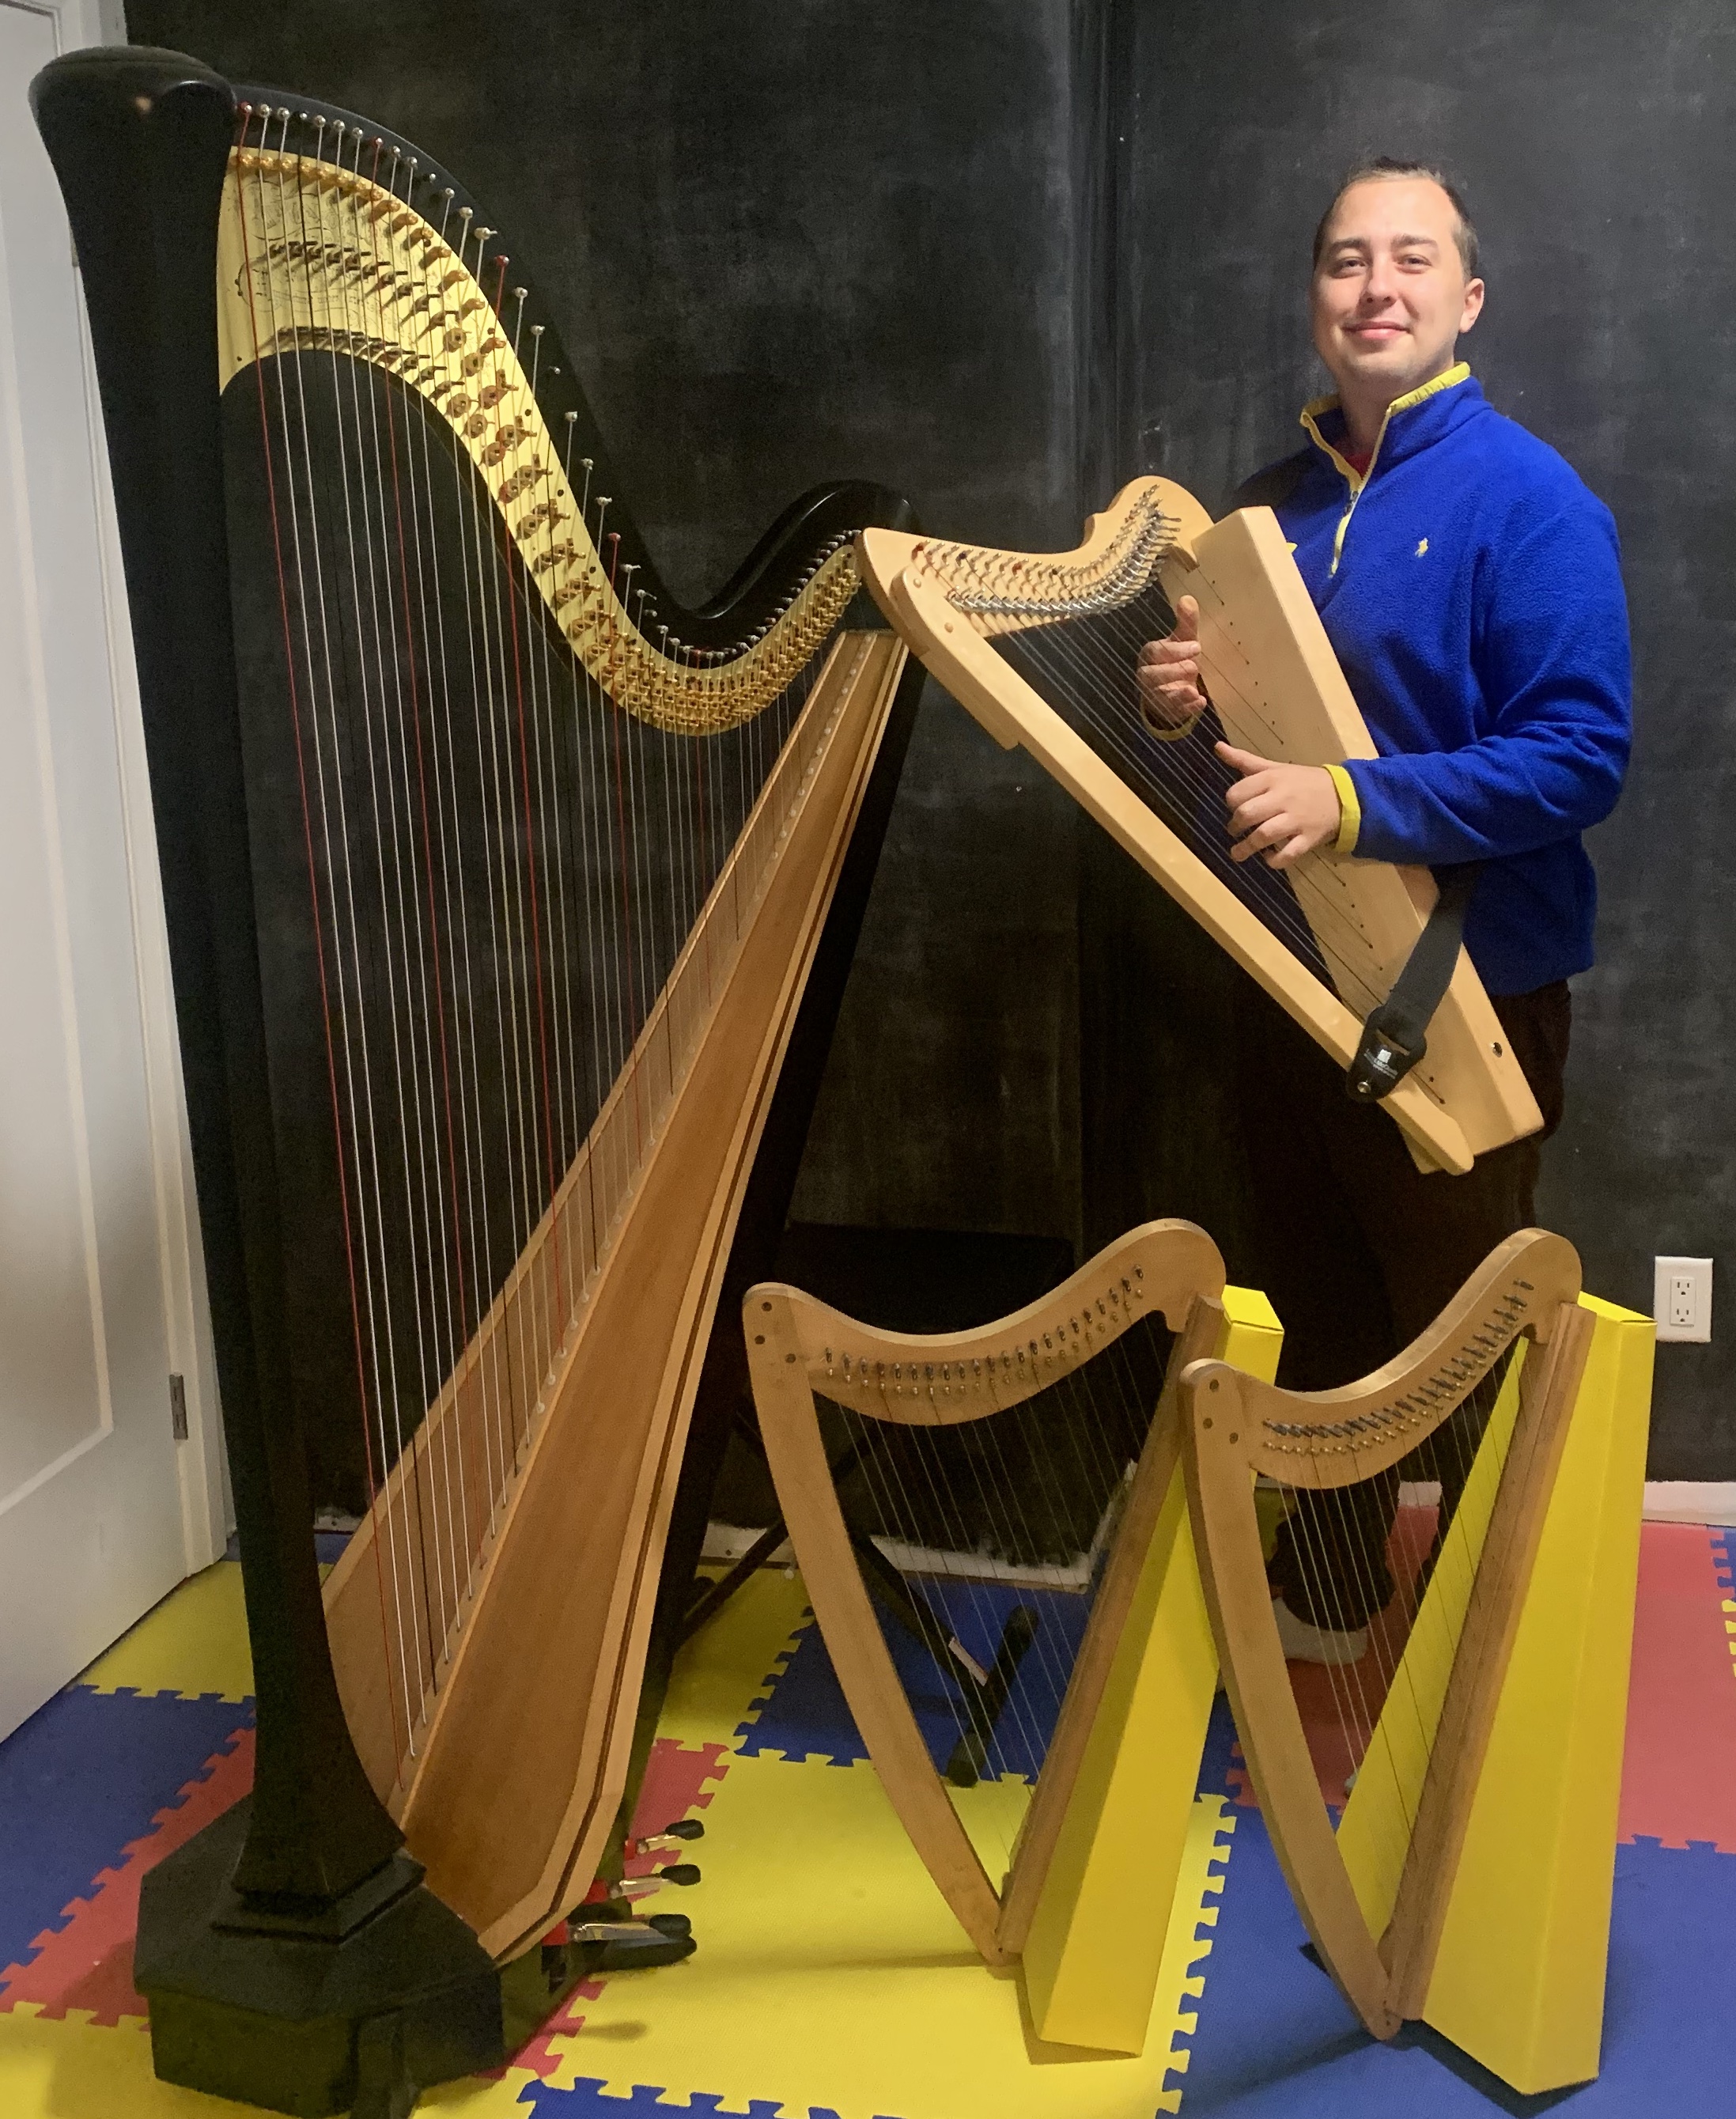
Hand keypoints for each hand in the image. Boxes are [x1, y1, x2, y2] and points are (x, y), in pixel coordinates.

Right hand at [1137, 594, 1205, 728]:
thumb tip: (1187, 598)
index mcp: (1150, 655)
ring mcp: (1155, 695)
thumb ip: (1186, 622)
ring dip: (1177, 694)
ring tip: (1193, 690)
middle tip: (1194, 666)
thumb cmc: (1178, 659)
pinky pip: (1173, 712)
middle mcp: (1148, 676)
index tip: (1196, 646)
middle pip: (1152, 676)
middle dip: (1172, 672)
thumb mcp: (1184, 639)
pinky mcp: (1167, 711)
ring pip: (1159, 696)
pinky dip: (1186, 709)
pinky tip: (1200, 703)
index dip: (1174, 650)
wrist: (1174, 687)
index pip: (1155, 652)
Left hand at [1218, 743, 1342, 868]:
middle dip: (1235, 826)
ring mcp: (1296, 820)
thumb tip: (1217, 747)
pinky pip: (1288, 854)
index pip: (1238, 792)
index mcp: (1272, 778)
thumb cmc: (1303, 781)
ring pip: (1264, 835)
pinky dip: (1274, 860)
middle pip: (1248, 814)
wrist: (1344, 795)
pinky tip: (1268, 857)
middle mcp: (1283, 798)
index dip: (1231, 803)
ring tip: (1238, 853)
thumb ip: (1244, 760)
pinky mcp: (1308, 838)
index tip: (1235, 808)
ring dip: (1246, 848)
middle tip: (1235, 830)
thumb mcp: (1275, 767)